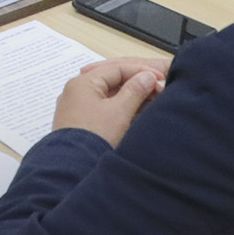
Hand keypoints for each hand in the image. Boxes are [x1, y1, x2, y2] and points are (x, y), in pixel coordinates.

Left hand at [52, 57, 168, 146]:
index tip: (158, 79)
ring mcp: (76, 108)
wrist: (75, 167)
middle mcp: (76, 93)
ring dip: (130, 97)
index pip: (116, 68)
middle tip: (157, 90)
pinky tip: (135, 114)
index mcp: (82, 83)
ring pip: (108, 96)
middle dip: (136, 84)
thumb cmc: (94, 137)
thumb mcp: (119, 111)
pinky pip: (103, 109)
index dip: (140, 72)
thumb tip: (147, 77)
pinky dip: (120, 109)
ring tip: (150, 102)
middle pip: (111, 80)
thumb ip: (135, 90)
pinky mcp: (80, 123)